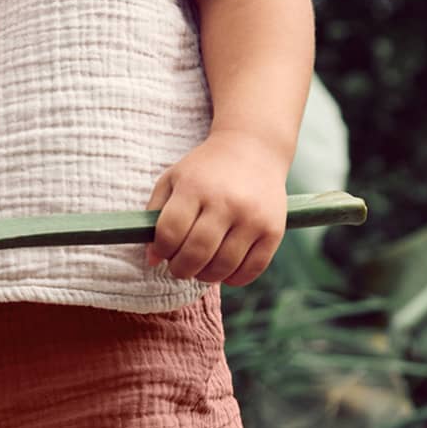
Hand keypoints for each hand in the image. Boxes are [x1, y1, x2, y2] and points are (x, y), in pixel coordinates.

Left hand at [148, 129, 288, 284]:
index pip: (170, 232)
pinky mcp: (274, 230)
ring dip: (205, 276)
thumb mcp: (173, 179)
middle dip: (180, 269)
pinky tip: (224, 271)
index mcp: (195, 187)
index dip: (161, 250)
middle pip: (196, 253)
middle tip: (179, 267)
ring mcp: (252, 217)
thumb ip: (155, 215)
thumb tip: (153, 259)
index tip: (161, 252)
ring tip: (200, 269)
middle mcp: (226, 202)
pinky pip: (252, 269)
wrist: (253, 148)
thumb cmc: (205, 170)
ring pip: (223, 266)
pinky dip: (234, 279)